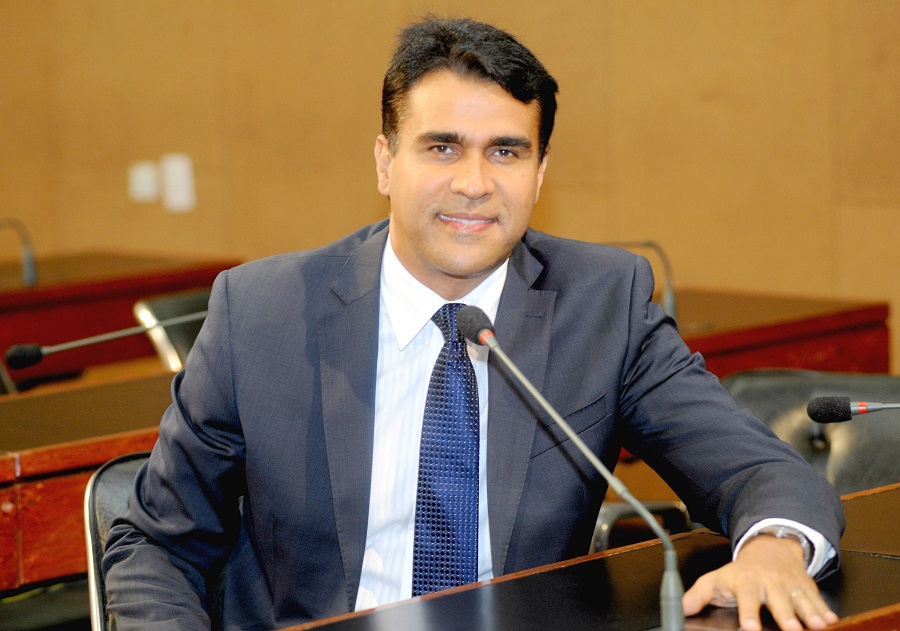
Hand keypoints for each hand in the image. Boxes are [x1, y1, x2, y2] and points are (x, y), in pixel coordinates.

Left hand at [682, 534, 837, 630]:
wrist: (769, 549)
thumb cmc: (740, 571)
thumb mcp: (716, 580)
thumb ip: (699, 595)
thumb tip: (681, 609)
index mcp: (746, 581)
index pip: (746, 597)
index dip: (748, 612)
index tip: (749, 627)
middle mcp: (769, 581)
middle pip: (778, 599)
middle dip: (785, 615)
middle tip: (792, 630)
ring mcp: (789, 583)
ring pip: (800, 599)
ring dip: (810, 613)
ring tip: (817, 626)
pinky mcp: (806, 587)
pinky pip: (816, 598)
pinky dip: (824, 609)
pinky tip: (831, 620)